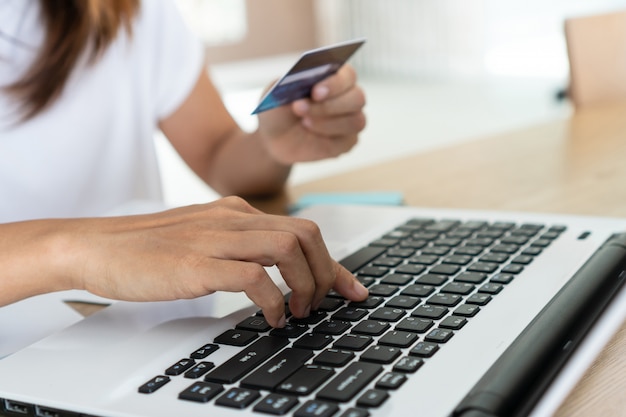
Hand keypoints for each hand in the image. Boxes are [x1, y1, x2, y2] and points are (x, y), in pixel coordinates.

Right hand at [58, 197, 367, 326]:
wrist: (98, 246)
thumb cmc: (148, 249)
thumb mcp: (204, 238)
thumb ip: (239, 245)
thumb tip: (276, 270)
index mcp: (236, 211)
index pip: (302, 230)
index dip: (333, 263)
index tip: (352, 288)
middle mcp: (232, 218)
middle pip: (306, 235)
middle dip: (326, 273)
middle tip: (322, 304)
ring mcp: (215, 238)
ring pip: (289, 248)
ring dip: (305, 285)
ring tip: (297, 312)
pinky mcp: (197, 263)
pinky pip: (255, 277)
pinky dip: (274, 301)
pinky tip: (271, 317)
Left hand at [257, 64, 365, 164]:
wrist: (274, 136)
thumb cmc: (280, 108)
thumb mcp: (276, 94)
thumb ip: (289, 85)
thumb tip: (301, 81)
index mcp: (336, 76)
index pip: (348, 75)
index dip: (335, 83)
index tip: (315, 91)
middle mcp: (349, 96)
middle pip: (357, 98)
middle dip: (329, 105)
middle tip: (301, 108)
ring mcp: (351, 119)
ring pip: (355, 121)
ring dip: (327, 122)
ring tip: (304, 122)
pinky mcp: (348, 141)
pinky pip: (348, 141)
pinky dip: (328, 137)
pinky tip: (312, 135)